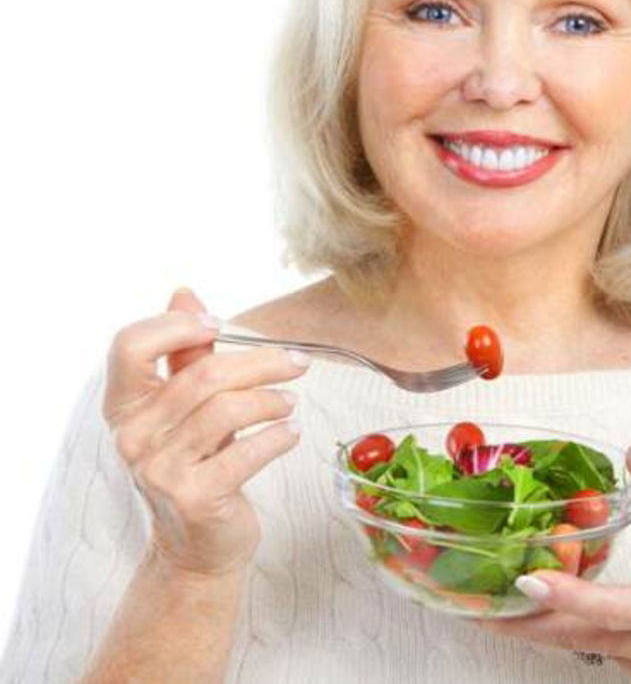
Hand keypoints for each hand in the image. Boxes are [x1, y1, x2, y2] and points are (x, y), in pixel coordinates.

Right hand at [103, 287, 309, 576]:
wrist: (199, 546)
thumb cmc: (198, 465)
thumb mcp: (188, 409)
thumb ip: (186, 355)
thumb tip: (185, 293)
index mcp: (125, 406)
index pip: (129, 345)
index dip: (176, 326)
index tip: (219, 325)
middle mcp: (132, 436)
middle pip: (202, 374)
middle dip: (261, 362)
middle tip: (297, 362)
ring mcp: (159, 470)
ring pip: (227, 408)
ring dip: (272, 399)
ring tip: (291, 402)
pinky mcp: (194, 497)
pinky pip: (247, 451)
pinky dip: (278, 436)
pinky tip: (290, 433)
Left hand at [477, 449, 630, 682]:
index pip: (611, 608)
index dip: (566, 595)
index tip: (527, 579)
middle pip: (578, 637)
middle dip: (522, 621)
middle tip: (473, 601)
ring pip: (578, 647)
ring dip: (533, 626)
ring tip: (485, 603)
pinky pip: (590, 648)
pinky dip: (558, 628)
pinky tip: (534, 607)